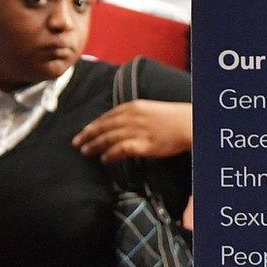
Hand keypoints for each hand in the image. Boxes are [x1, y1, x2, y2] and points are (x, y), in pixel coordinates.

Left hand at [73, 100, 191, 164]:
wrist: (190, 123)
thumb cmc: (172, 118)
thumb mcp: (149, 110)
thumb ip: (133, 115)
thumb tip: (118, 125)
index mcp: (133, 107)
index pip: (107, 116)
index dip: (93, 125)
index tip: (83, 132)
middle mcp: (132, 117)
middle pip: (104, 127)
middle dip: (88, 135)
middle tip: (76, 143)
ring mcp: (137, 131)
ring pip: (109, 138)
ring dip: (95, 145)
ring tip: (85, 152)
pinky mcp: (144, 144)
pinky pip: (122, 149)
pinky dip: (111, 154)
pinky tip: (104, 159)